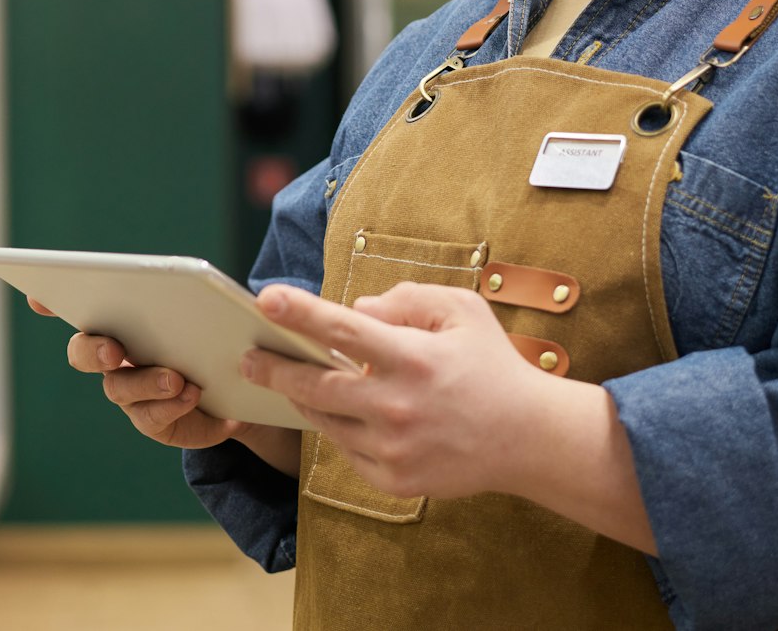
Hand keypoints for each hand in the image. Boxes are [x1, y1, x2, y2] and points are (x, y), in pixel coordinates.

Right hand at [27, 294, 245, 449]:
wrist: (238, 390)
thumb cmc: (213, 339)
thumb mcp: (208, 310)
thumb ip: (196, 295)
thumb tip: (207, 282)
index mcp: (119, 320)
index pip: (76, 306)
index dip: (50, 300)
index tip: (37, 297)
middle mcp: (113, 356)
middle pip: (82, 352)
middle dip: (93, 350)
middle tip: (115, 351)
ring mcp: (129, 391)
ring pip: (118, 387)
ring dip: (146, 382)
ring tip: (177, 379)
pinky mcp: (150, 420)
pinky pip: (149, 416)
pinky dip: (171, 404)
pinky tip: (193, 394)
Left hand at [240, 281, 537, 499]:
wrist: (529, 440)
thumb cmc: (493, 367)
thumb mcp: (462, 311)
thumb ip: (406, 300)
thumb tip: (356, 309)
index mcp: (413, 358)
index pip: (343, 329)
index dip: (300, 312)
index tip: (265, 297)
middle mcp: (396, 406)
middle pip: (314, 385)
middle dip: (274, 367)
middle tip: (248, 356)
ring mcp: (393, 449)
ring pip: (326, 420)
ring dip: (303, 398)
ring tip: (289, 379)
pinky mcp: (393, 480)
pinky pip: (348, 450)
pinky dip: (341, 428)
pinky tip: (344, 413)